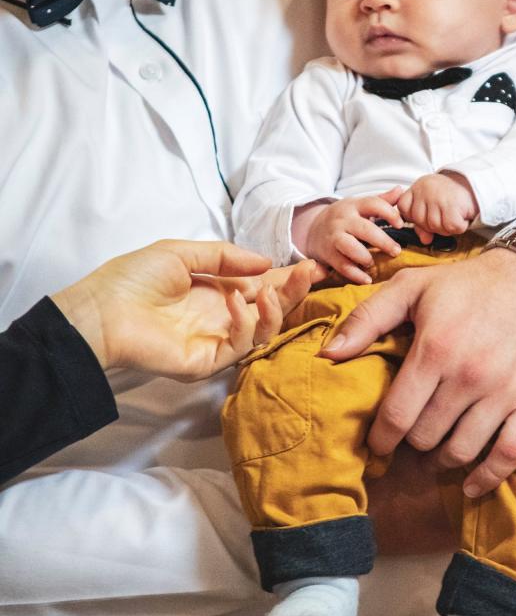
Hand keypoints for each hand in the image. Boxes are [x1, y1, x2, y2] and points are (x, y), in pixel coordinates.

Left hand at [52, 239, 316, 379]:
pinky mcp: (209, 361)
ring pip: (264, 330)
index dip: (287, 276)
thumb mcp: (181, 253)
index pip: (261, 285)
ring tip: (275, 288)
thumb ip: (225, 256)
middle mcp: (222, 317)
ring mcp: (217, 340)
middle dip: (294, 291)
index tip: (312, 263)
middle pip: (271, 308)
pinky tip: (234, 301)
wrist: (102, 312)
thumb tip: (267, 262)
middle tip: (313, 273)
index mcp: (217, 291)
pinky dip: (245, 322)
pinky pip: (240, 345)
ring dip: (278, 309)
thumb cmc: (133, 279)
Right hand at [303, 190, 404, 283]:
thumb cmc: (345, 217)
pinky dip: (356, 275)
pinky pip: (342, 266)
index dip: (389, 213)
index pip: (373, 203)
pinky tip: (367, 279)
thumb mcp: (360, 205)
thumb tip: (401, 190)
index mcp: (354, 205)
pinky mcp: (328, 254)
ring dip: (366, 257)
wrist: (313, 228)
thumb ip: (382, 200)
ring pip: (350, 247)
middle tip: (396, 251)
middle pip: (365, 229)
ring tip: (373, 262)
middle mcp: (343, 220)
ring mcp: (334, 237)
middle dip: (383, 241)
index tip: (400, 224)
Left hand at [320, 247, 515, 494]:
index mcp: (436, 347)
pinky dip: (487, 477)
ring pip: (461, 450)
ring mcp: (506, 391)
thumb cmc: (469, 283)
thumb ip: (367, 319)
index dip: (380, 437)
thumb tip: (329, 354)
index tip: (377, 443)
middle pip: (426, 437)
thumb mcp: (413, 286)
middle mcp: (470, 374)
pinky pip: (509, 455)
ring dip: (443, 457)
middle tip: (412, 435)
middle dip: (413, 441)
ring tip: (437, 448)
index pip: (396, 415)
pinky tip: (470, 483)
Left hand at [397, 172, 477, 241]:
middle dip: (432, 225)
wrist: (476, 184)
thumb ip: (423, 222)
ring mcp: (438, 197)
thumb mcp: (433, 204)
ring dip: (447, 227)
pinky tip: (462, 218)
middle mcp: (425, 190)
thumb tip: (424, 240)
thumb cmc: (452, 196)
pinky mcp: (452, 205)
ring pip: (434, 226)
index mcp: (418, 187)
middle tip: (445, 215)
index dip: (413, 216)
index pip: (403, 207)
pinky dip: (459, 227)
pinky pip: (450, 227)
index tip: (427, 214)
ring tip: (454, 215)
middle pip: (419, 220)